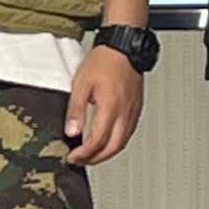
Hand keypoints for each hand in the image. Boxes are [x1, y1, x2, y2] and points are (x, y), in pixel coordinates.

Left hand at [63, 45, 145, 164]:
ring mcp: (133, 112)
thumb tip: (71, 131)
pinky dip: (117, 142)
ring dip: (107, 153)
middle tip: (81, 161)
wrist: (124, 47)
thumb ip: (76, 110)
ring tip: (92, 154)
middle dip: (95, 159)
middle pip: (112, 148)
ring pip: (123, 143)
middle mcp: (124, 113)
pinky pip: (128, 133)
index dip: (83, 154)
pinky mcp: (136, 108)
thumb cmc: (105, 60)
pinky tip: (108, 140)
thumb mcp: (81, 84)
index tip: (72, 157)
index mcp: (110, 108)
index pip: (97, 141)